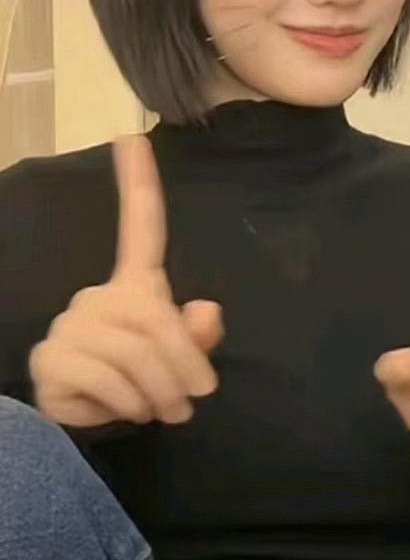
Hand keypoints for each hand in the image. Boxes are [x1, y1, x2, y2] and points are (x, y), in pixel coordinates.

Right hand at [29, 135, 223, 426]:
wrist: (92, 424)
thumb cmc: (142, 385)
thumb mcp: (181, 360)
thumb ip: (198, 336)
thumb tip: (206, 312)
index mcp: (134, 286)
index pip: (139, 228)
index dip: (138, 183)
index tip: (131, 134)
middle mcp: (97, 295)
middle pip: (158, 320)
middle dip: (185, 368)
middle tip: (191, 403)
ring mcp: (71, 324)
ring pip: (138, 354)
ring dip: (161, 393)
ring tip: (161, 411)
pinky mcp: (51, 357)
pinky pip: (111, 378)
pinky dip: (130, 404)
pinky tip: (123, 411)